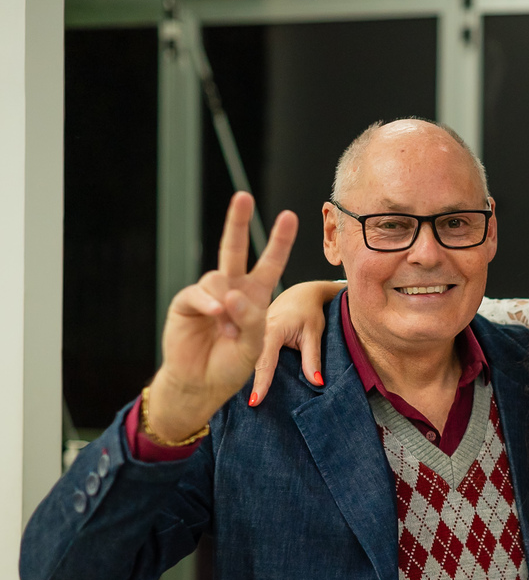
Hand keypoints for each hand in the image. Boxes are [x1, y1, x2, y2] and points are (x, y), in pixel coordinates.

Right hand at [146, 193, 296, 440]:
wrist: (202, 383)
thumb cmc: (231, 364)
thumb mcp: (254, 344)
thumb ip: (250, 319)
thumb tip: (231, 295)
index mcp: (255, 296)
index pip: (269, 263)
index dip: (279, 241)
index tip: (290, 216)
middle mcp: (232, 289)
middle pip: (233, 249)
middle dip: (237, 222)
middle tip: (243, 196)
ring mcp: (208, 294)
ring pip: (219, 279)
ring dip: (228, 306)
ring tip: (229, 330)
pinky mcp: (187, 302)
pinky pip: (200, 294)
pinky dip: (210, 303)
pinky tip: (216, 314)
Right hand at [251, 281, 340, 401]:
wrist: (301, 293)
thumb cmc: (309, 310)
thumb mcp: (314, 333)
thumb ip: (313, 358)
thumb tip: (316, 382)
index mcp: (271, 329)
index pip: (265, 361)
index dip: (260, 382)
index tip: (255, 401)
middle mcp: (254, 330)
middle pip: (249, 362)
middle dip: (247, 384)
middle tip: (245, 407)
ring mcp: (249, 332)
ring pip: (245, 358)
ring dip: (241, 377)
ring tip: (239, 402)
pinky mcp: (249, 335)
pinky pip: (247, 353)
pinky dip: (246, 367)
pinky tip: (240, 383)